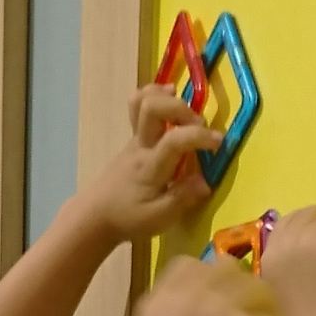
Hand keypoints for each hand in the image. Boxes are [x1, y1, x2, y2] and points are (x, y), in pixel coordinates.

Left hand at [88, 84, 221, 244]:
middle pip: (152, 108)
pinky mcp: (133, 139)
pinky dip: (155, 96)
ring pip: (142, 101)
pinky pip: (139, 107)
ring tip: (183, 104)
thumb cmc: (129, 218)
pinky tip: (170, 99)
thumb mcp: (159, 219)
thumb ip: (183, 199)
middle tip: (198, 125)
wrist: (96, 214)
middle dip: (181, 109)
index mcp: (151, 167)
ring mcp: (134, 139)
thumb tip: (205, 182)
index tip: (219, 143)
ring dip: (165, 96)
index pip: (174, 140)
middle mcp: (141, 146)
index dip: (199, 136)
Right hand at [136, 259, 288, 315]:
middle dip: (245, 295)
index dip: (212, 283)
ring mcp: (217, 309)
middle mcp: (184, 296)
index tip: (222, 309)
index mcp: (154, 302)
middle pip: (228, 269)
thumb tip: (205, 307)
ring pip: (259, 290)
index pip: (190, 266)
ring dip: (266, 315)